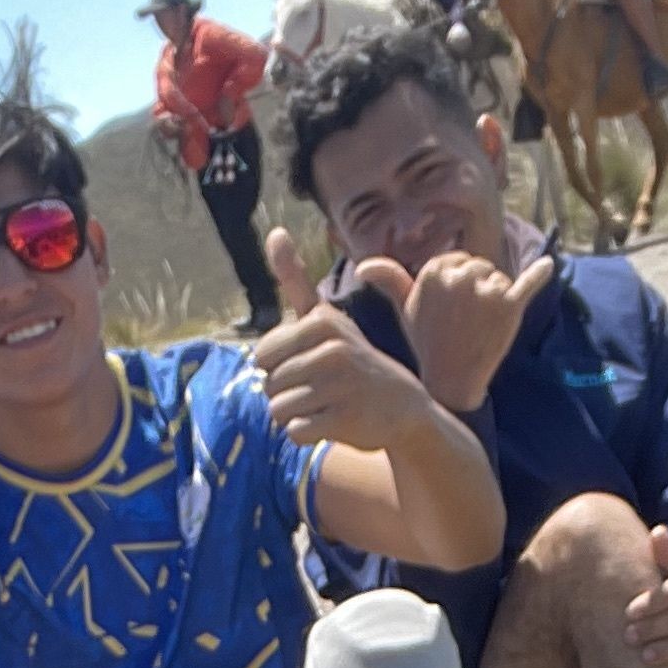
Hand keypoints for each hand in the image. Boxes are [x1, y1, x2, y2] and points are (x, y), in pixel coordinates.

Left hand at [253, 231, 440, 451]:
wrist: (405, 408)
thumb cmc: (355, 363)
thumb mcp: (327, 319)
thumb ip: (296, 282)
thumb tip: (274, 232)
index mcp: (322, 322)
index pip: (262, 356)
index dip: (278, 368)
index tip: (309, 366)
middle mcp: (331, 349)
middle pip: (268, 384)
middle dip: (286, 394)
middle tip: (321, 391)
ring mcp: (339, 385)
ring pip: (278, 410)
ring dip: (295, 415)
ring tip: (325, 406)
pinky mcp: (344, 419)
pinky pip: (295, 432)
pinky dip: (307, 435)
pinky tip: (331, 424)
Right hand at [349, 246, 550, 411]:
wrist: (449, 382)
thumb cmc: (426, 344)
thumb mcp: (405, 310)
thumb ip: (391, 281)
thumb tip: (363, 266)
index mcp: (434, 271)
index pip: (458, 262)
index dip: (458, 285)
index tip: (451, 312)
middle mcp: (461, 276)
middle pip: (481, 267)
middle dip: (478, 289)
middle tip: (465, 323)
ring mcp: (487, 290)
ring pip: (499, 279)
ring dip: (496, 298)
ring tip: (480, 327)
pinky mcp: (510, 307)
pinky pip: (527, 284)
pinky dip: (539, 274)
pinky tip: (549, 264)